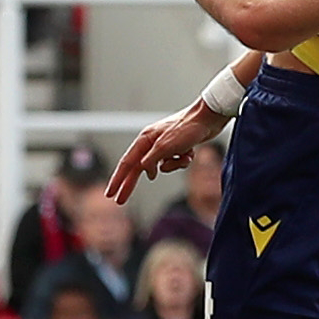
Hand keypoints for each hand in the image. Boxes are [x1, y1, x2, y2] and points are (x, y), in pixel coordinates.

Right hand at [106, 96, 231, 201]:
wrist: (208, 118)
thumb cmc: (187, 129)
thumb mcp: (166, 147)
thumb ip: (152, 160)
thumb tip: (145, 172)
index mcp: (145, 140)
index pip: (127, 163)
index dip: (118, 179)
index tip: (109, 194)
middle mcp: (151, 143)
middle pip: (137, 168)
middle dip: (130, 184)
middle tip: (120, 200)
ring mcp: (164, 146)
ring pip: (162, 167)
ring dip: (173, 166)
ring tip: (184, 156)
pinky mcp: (176, 148)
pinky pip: (175, 163)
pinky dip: (182, 161)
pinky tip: (190, 152)